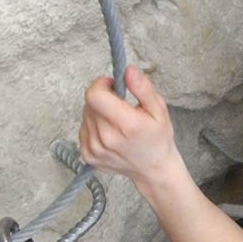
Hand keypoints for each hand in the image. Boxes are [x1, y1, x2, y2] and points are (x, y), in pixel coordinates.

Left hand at [79, 65, 180, 186]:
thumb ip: (143, 88)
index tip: (113, 87)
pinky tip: (110, 134)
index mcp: (126, 125)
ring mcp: (94, 149)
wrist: (153, 170)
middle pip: (90, 103)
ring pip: (85, 115)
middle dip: (103, 99)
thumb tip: (128, 71)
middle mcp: (107, 138)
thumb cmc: (157, 139)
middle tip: (120, 109)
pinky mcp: (87, 155)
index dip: (101, 84)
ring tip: (116, 124)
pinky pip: (83, 128)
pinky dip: (94, 126)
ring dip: (98, 113)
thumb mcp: (159, 110)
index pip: (94, 94)